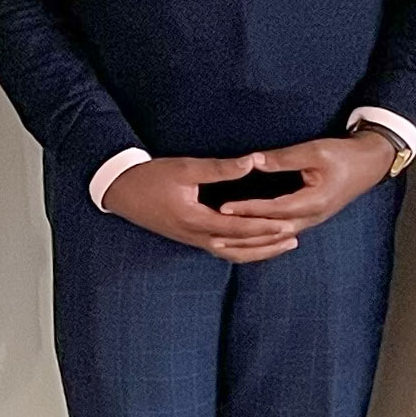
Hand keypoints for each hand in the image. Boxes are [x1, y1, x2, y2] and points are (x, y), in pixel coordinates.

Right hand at [101, 154, 300, 261]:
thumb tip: (251, 162)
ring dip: (258, 251)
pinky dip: (243, 250)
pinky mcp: (191, 238)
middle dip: (268, 244)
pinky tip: (256, 243)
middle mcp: (196, 236)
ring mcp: (193, 240)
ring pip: (231, 254)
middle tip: (294, 238)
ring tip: (282, 244)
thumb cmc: (151, 177)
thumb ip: (220, 168)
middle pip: (239, 248)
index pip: (238, 229)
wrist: (121, 190)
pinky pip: (222, 250)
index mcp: (195, 220)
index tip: (287, 223)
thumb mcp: (186, 168)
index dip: (264, 228)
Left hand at [216, 135, 394, 232]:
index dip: (247, 209)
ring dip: (250, 240)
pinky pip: (281, 234)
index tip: (223, 208)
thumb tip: (254, 161)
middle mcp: (311, 218)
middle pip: (271, 232)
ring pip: (275, 238)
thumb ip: (283, 158)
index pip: (272, 210)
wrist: (369, 164)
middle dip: (243, 233)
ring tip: (223, 241)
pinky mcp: (309, 219)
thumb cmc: (343, 155)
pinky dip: (262, 237)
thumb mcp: (315, 151)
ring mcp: (311, 221)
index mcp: (313, 202)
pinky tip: (246, 237)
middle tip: (214, 233)